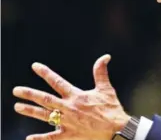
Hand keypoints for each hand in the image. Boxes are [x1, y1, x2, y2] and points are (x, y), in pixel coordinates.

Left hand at [13, 54, 130, 139]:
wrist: (115, 129)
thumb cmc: (111, 109)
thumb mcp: (106, 88)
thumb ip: (101, 72)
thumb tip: (105, 56)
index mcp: (76, 95)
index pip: (57, 81)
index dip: (45, 73)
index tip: (35, 66)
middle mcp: (68, 108)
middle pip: (45, 99)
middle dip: (29, 94)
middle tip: (16, 90)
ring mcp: (67, 122)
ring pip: (44, 115)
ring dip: (30, 111)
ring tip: (18, 107)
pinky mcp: (69, 136)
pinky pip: (51, 138)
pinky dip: (40, 139)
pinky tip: (29, 138)